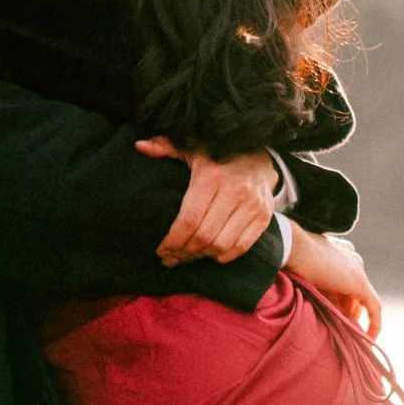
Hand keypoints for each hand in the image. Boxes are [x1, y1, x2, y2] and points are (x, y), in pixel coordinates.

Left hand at [137, 139, 277, 264]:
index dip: (173, 239)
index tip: (161, 250)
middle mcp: (235, 190)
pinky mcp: (263, 216)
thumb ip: (167, 147)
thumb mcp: (193, 147)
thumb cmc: (219, 155)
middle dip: (184, 252)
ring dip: (202, 256)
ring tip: (188, 256)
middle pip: (204, 236)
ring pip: (222, 245)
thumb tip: (139, 146)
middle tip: (171, 257)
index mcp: (212, 175)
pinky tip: (210, 254)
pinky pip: (241, 247)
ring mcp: (252, 204)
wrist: (261, 156)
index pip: (190, 218)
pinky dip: (223, 256)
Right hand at [287, 229, 382, 339]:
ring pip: (363, 300)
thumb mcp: (305, 275)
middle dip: (349, 313)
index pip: (346, 282)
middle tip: (340, 330)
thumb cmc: (290, 258)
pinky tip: (368, 339)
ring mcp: (358, 269)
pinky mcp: (360, 282)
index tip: (335, 316)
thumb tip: (322, 310)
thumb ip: (317, 289)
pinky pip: (374, 307)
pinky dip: (374, 323)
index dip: (342, 302)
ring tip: (347, 336)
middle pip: (355, 293)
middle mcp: (353, 259)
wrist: (292, 247)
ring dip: (355, 319)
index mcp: (341, 253)